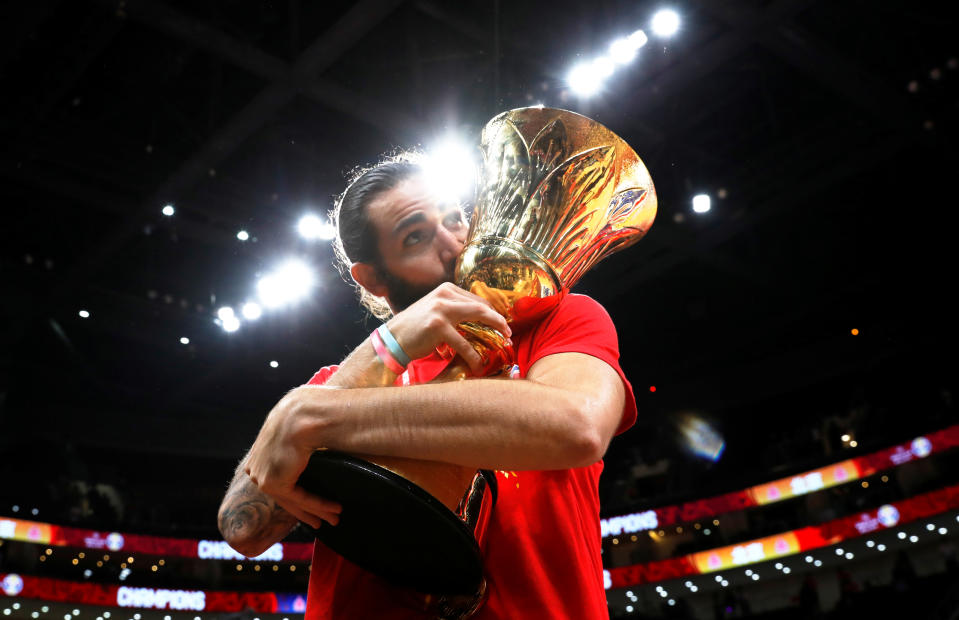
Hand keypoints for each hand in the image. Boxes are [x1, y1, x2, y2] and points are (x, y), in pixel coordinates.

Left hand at [244, 387, 341, 529]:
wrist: (304, 414)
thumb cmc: (311, 406)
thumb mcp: (303, 412)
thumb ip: (308, 420)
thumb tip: (330, 407)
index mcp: (262, 442)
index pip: (279, 469)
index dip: (297, 484)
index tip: (314, 492)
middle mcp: (257, 460)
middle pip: (283, 488)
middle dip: (306, 505)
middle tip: (322, 518)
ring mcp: (261, 473)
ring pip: (292, 497)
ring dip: (316, 510)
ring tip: (334, 518)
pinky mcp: (273, 483)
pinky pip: (299, 498)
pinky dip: (319, 505)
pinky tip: (335, 509)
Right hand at [386, 282, 511, 374]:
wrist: (391, 340)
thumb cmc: (415, 329)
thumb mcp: (435, 310)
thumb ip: (455, 310)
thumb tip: (481, 318)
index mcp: (446, 289)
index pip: (477, 299)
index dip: (493, 313)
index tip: (502, 325)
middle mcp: (445, 294)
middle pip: (482, 306)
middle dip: (499, 321)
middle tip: (509, 335)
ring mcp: (441, 309)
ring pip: (478, 318)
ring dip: (494, 333)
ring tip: (503, 346)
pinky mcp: (438, 326)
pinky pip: (463, 342)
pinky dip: (474, 354)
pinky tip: (479, 363)